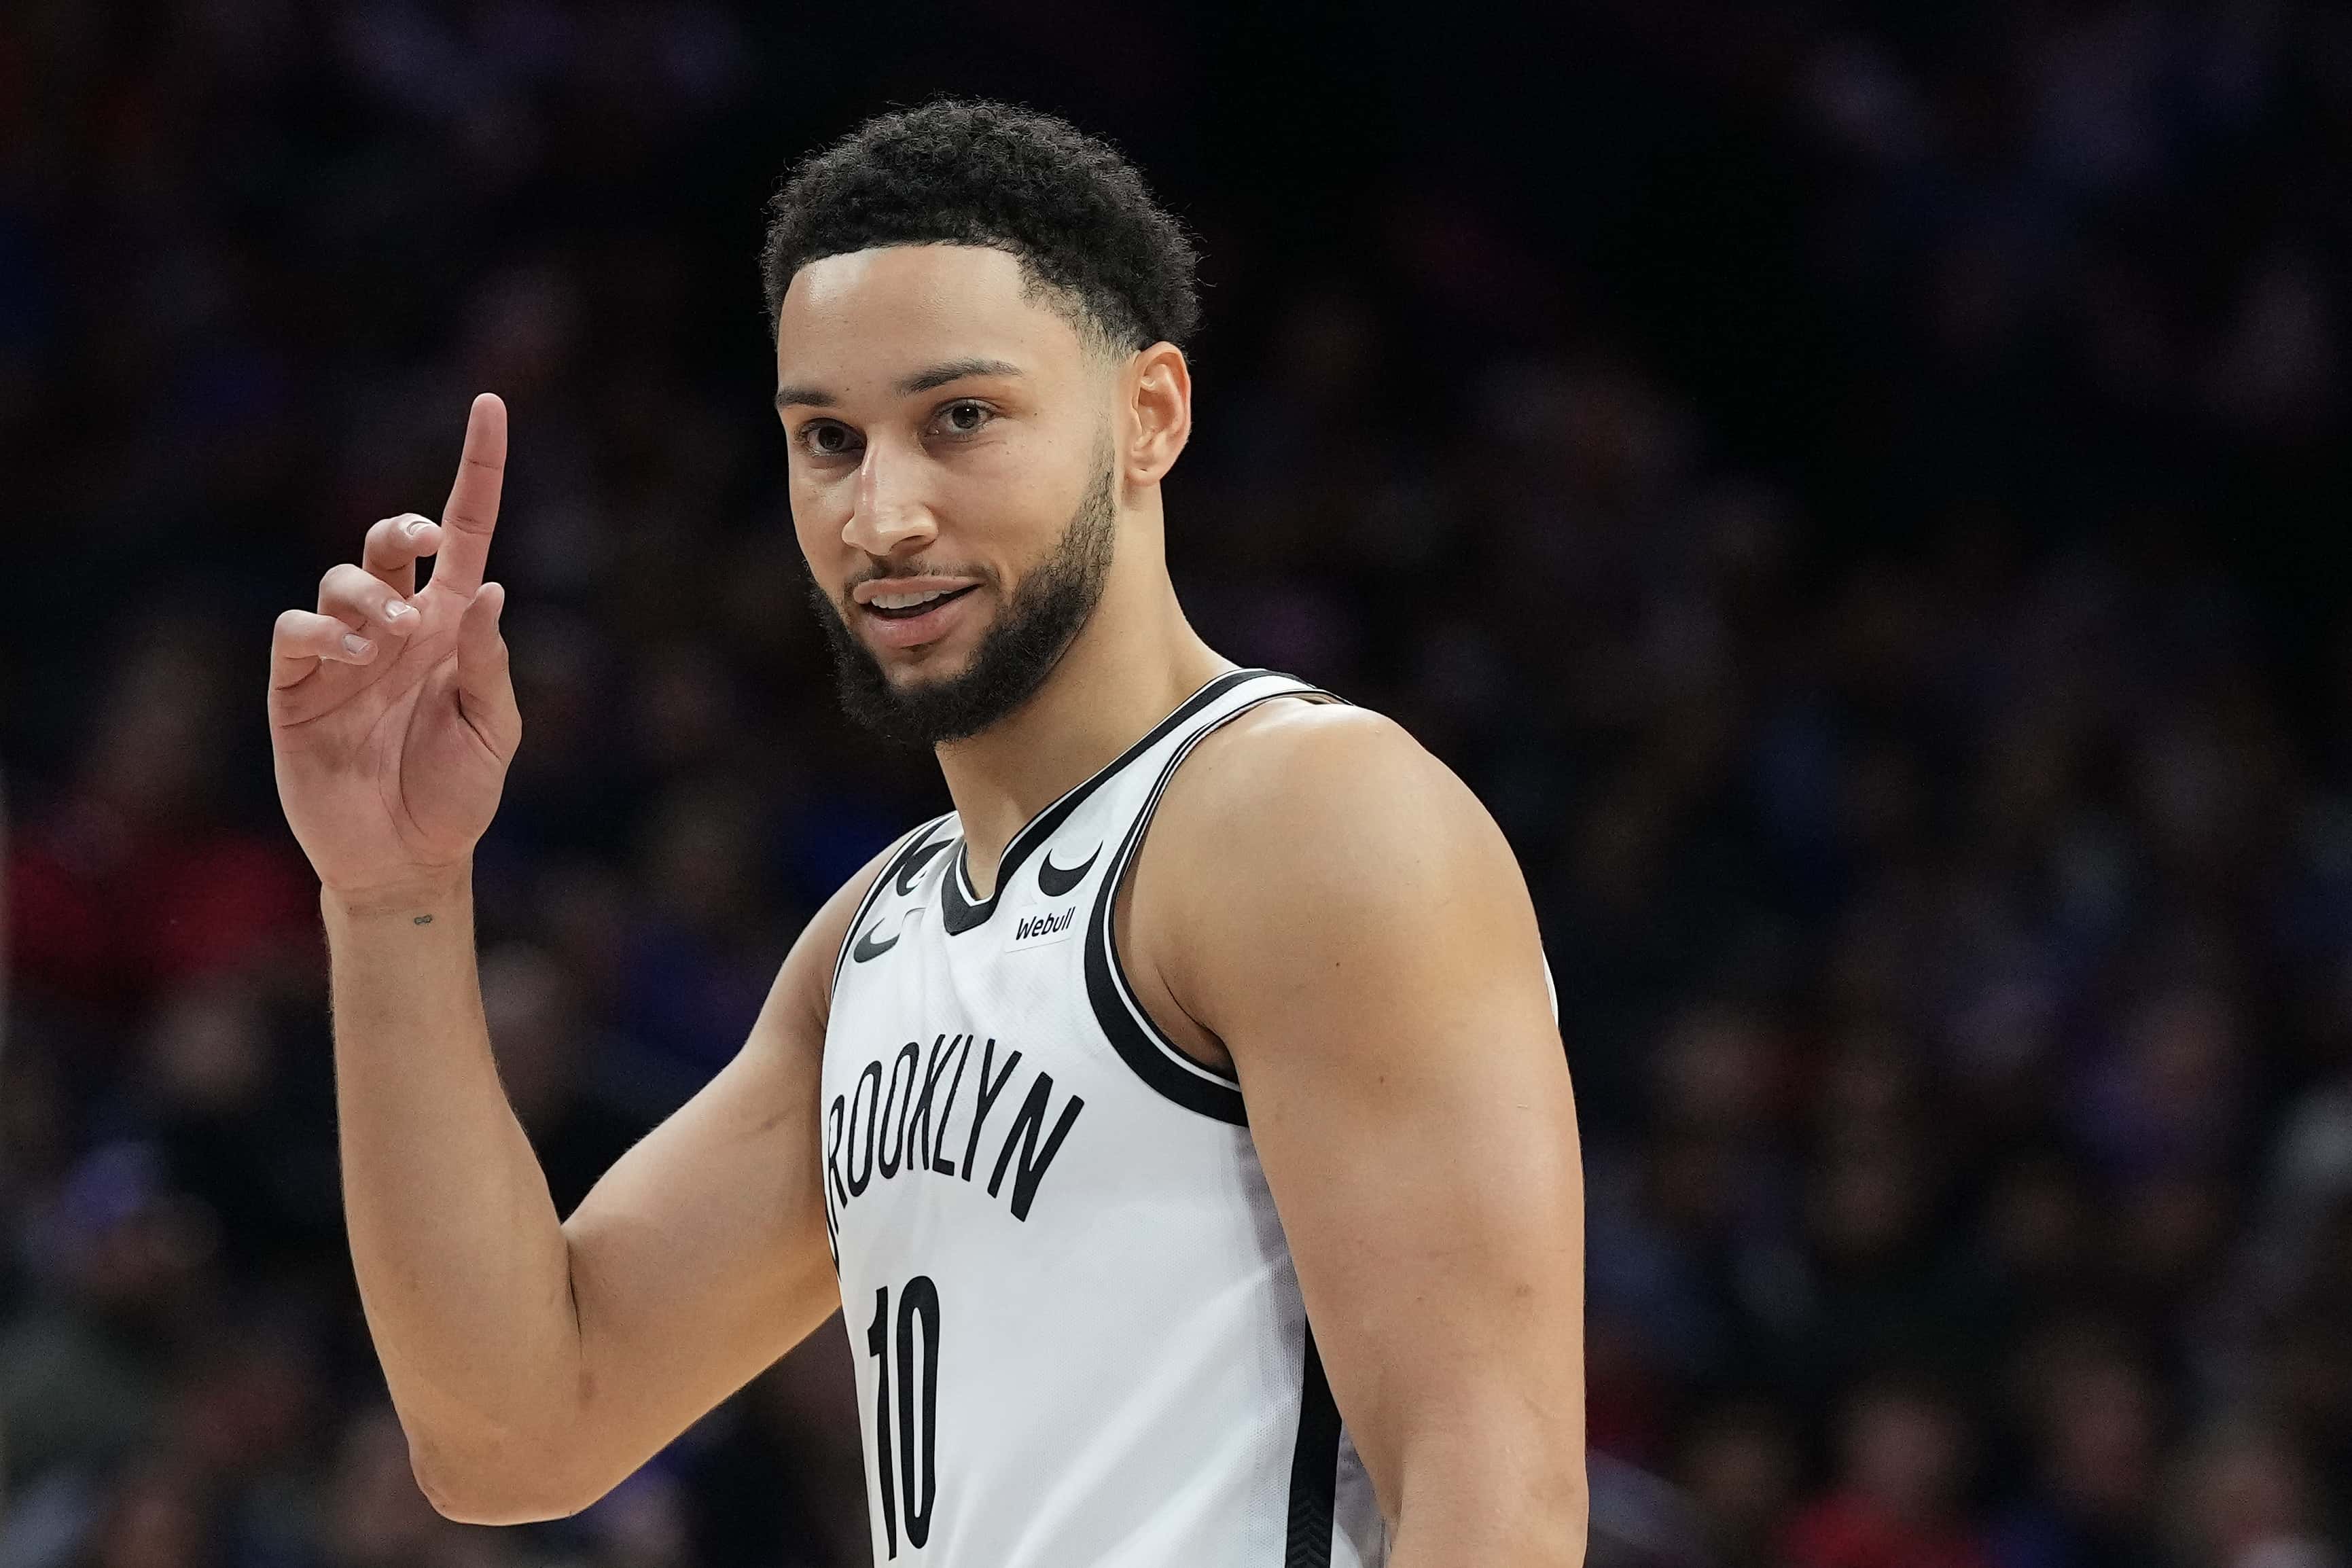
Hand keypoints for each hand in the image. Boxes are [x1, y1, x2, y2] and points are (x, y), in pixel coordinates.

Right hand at [269, 394, 520, 898]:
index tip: (491, 404)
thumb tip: (493, 588)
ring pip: (341, 578)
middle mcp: (397, 627)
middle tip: (420, 547)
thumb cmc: (458, 795)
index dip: (477, 469)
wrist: (406, 860)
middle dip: (400, 527)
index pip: (464, 532)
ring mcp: (342, 653)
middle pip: (387, 541)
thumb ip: (491, 663)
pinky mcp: (296, 687)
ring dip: (369, 594)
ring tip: (394, 639)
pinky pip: (297, 630)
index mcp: (453, 627)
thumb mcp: (494, 731)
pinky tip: (353, 654)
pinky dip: (322, 630)